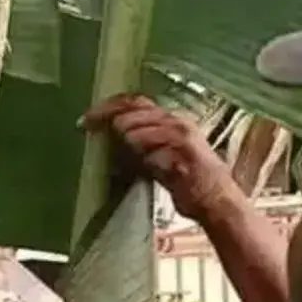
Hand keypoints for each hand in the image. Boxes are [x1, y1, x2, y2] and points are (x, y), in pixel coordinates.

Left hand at [82, 95, 238, 222]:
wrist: (216, 201)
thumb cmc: (183, 179)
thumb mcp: (153, 156)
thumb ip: (135, 142)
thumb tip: (106, 133)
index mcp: (168, 119)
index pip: (134, 101)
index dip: (107, 106)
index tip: (85, 119)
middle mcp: (175, 120)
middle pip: (132, 109)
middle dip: (109, 120)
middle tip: (91, 130)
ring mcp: (181, 133)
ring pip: (137, 131)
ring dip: (132, 147)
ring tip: (143, 160)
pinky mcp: (185, 150)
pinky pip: (152, 153)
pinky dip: (148, 162)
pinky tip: (160, 170)